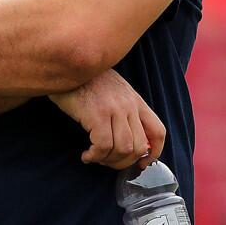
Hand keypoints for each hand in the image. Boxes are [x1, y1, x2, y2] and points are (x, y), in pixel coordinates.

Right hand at [48, 69, 163, 169]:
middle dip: (124, 162)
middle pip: (139, 146)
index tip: (141, 163)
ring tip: (95, 157)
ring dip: (108, 161)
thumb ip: (123, 109)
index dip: (153, 153)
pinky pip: (103, 146)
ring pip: (122, 149)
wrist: (67, 62)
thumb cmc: (85, 79)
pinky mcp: (97, 114)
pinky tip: (86, 155)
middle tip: (108, 162)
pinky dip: (95, 156)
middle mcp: (128, 105)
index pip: (158, 131)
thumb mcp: (112, 90)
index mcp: (135, 100)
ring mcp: (114, 109)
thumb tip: (129, 140)